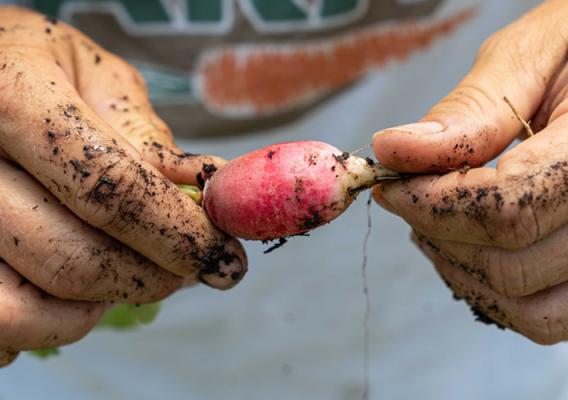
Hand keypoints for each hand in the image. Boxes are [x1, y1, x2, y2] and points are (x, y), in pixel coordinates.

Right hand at [0, 6, 245, 365]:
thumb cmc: (35, 67)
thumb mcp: (95, 76)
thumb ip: (145, 135)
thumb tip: (206, 188)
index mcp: (10, 97)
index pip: (110, 189)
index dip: (178, 235)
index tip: (223, 258)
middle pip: (74, 258)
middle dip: (154, 277)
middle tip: (190, 269)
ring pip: (28, 309)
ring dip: (102, 305)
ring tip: (129, 271)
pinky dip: (50, 324)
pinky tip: (76, 290)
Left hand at [372, 0, 567, 343]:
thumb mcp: (533, 57)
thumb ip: (470, 110)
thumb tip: (393, 149)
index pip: (504, 209)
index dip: (431, 203)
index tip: (388, 183)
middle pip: (510, 264)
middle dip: (438, 230)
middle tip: (403, 195)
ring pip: (526, 305)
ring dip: (460, 266)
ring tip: (429, 220)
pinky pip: (541, 313)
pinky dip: (489, 288)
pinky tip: (463, 244)